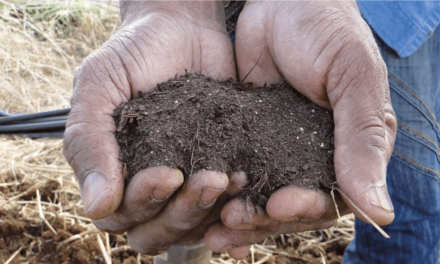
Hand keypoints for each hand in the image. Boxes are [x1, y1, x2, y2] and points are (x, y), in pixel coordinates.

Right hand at [62, 0, 234, 251]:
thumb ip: (89, 142)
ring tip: (231, 179)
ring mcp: (185, 181)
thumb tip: (96, 207)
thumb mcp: (99, 86)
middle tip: (208, 179)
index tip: (167, 172)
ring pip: (192, 224)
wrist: (183, 28)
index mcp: (113, 173)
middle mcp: (148, 186)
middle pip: (158, 231)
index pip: (121, 216)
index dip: (143, 203)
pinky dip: (235, 209)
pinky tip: (248, 193)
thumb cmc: (134, 54)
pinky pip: (225, 205)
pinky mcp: (218, 168)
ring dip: (211, 210)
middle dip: (181, 212)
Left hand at [206, 0, 396, 256]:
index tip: (280, 205)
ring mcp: (275, 149)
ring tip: (211, 224)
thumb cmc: (326, 29)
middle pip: (288, 207)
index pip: (329, 198)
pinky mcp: (243, 137)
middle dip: (262, 217)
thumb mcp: (351, 77)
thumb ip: (363, 139)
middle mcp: (311, 157)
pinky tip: (198, 200)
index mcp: (347, 150)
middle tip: (233, 219)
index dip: (305, 209)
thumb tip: (379, 211)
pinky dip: (218, 189)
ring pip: (256, 194)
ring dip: (236, 211)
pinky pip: (231, 169)